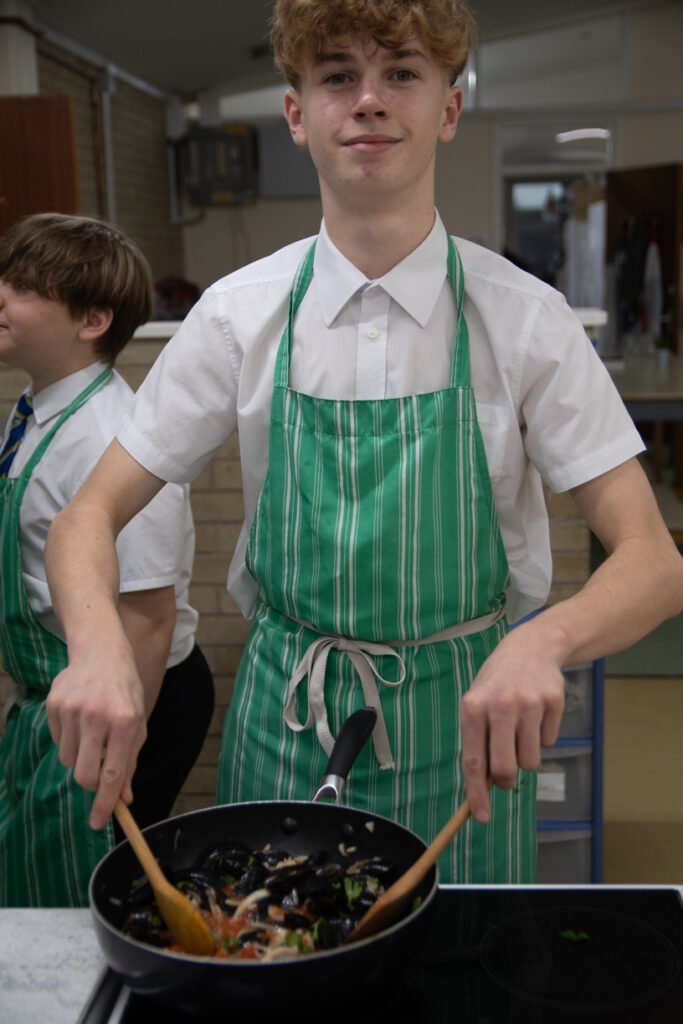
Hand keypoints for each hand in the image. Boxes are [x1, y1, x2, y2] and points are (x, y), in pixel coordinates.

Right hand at [46, 650, 146, 829]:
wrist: (102, 653)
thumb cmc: (125, 693)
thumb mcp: (137, 724)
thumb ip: (130, 762)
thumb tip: (124, 799)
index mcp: (125, 722)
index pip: (112, 775)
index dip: (104, 804)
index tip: (98, 823)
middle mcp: (97, 716)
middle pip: (84, 775)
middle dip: (89, 784)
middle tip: (97, 773)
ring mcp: (72, 710)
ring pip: (68, 761)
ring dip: (80, 757)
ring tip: (92, 733)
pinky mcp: (54, 705)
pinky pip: (57, 742)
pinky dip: (68, 740)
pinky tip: (79, 718)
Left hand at [459, 627, 564, 822]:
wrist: (531, 647)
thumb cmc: (497, 683)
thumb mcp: (477, 703)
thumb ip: (478, 740)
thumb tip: (481, 786)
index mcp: (473, 707)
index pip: (474, 760)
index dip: (477, 793)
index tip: (480, 817)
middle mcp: (500, 705)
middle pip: (506, 768)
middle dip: (506, 781)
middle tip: (506, 777)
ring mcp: (528, 703)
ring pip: (530, 760)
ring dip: (526, 756)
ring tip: (520, 731)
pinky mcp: (553, 702)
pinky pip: (548, 742)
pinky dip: (542, 736)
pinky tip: (536, 714)